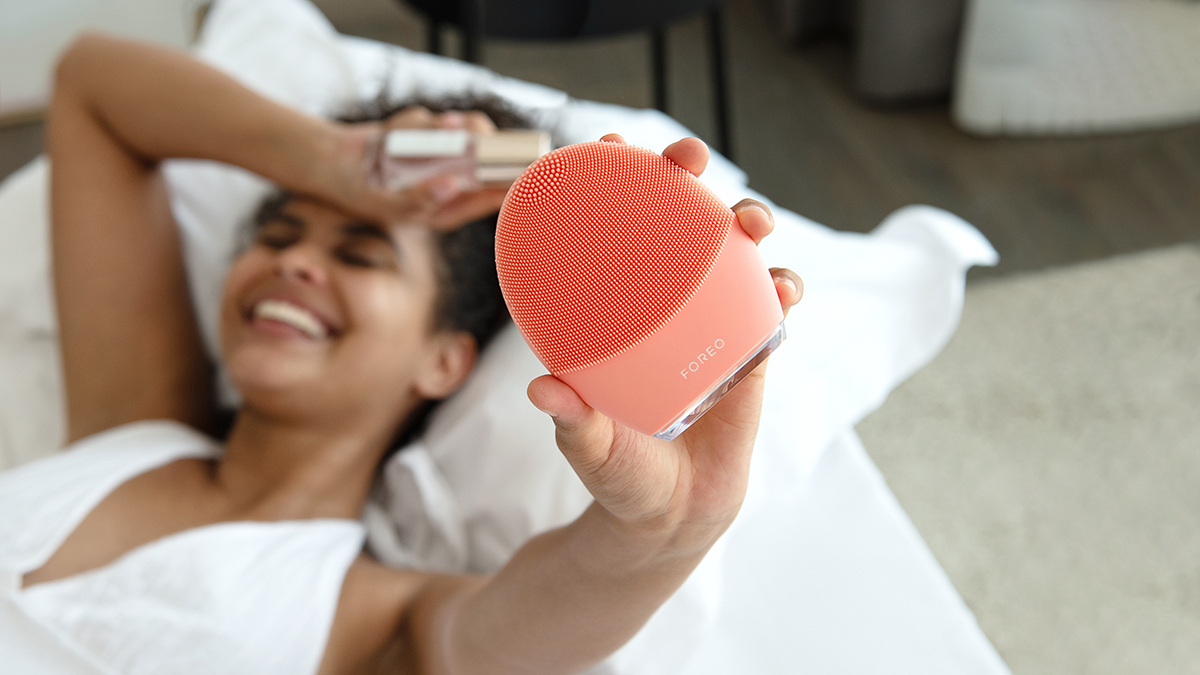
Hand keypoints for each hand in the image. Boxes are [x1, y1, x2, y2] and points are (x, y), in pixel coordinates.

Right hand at [313, 106, 508, 229]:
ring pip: (466, 137)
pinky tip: (392, 131)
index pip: (486, 201)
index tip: (525, 175)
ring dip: (457, 128)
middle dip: (489, 148)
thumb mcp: (386, 205)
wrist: (327, 162)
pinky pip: (434, 122)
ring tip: (448, 125)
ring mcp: (436, 157)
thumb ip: (418, 200)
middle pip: (485, 165)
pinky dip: (415, 122)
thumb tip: (453, 185)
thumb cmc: (359, 192)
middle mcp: (445, 184)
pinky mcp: (423, 134)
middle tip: (485, 135)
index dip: (508, 188)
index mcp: (443, 210)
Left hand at [527, 135, 803, 552]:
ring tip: (751, 222)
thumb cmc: (621, 476)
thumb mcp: (592, 448)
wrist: (674, 516)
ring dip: (749, 223)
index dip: (609, 181)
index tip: (603, 142)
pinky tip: (785, 288)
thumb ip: (573, 424)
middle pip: (677, 222)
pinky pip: (771, 307)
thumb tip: (544, 390)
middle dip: (685, 176)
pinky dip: (783, 289)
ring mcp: (710, 322)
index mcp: (617, 314)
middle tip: (687, 158)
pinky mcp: (751, 349)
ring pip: (734, 253)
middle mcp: (664, 307)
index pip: (610, 233)